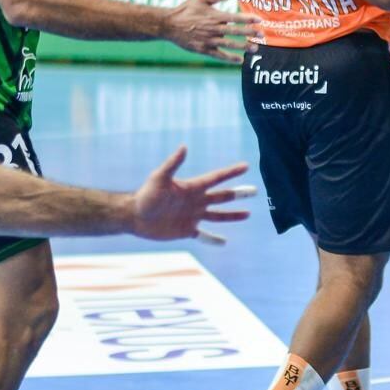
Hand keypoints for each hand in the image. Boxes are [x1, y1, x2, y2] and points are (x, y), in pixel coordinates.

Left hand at [131, 146, 253, 243]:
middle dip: (238, 194)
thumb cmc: (146, 195)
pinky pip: (204, 236)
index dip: (231, 173)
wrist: (134, 217)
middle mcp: (196, 201)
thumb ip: (172, 164)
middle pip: (222, 197)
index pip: (216, 179)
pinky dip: (213, 239)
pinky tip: (224, 242)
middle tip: (254, 191)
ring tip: (247, 214)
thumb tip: (184, 146)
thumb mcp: (159, 178)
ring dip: (232, 215)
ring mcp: (193, 216)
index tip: (245, 166)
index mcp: (192, 188)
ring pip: (217, 216)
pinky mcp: (186, 230)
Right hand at [164, 0, 262, 62]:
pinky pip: (219, 55)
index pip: (235, 17)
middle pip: (235, 31)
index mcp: (214, 16)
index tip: (259, 20)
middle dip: (250, 33)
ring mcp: (209, 40)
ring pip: (230, 44)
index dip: (248, 19)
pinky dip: (230, 58)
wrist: (169, 25)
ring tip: (255, 48)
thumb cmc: (185, 10)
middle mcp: (213, 29)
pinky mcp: (204, 49)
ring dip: (243, 46)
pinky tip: (240, 60)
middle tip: (262, 34)